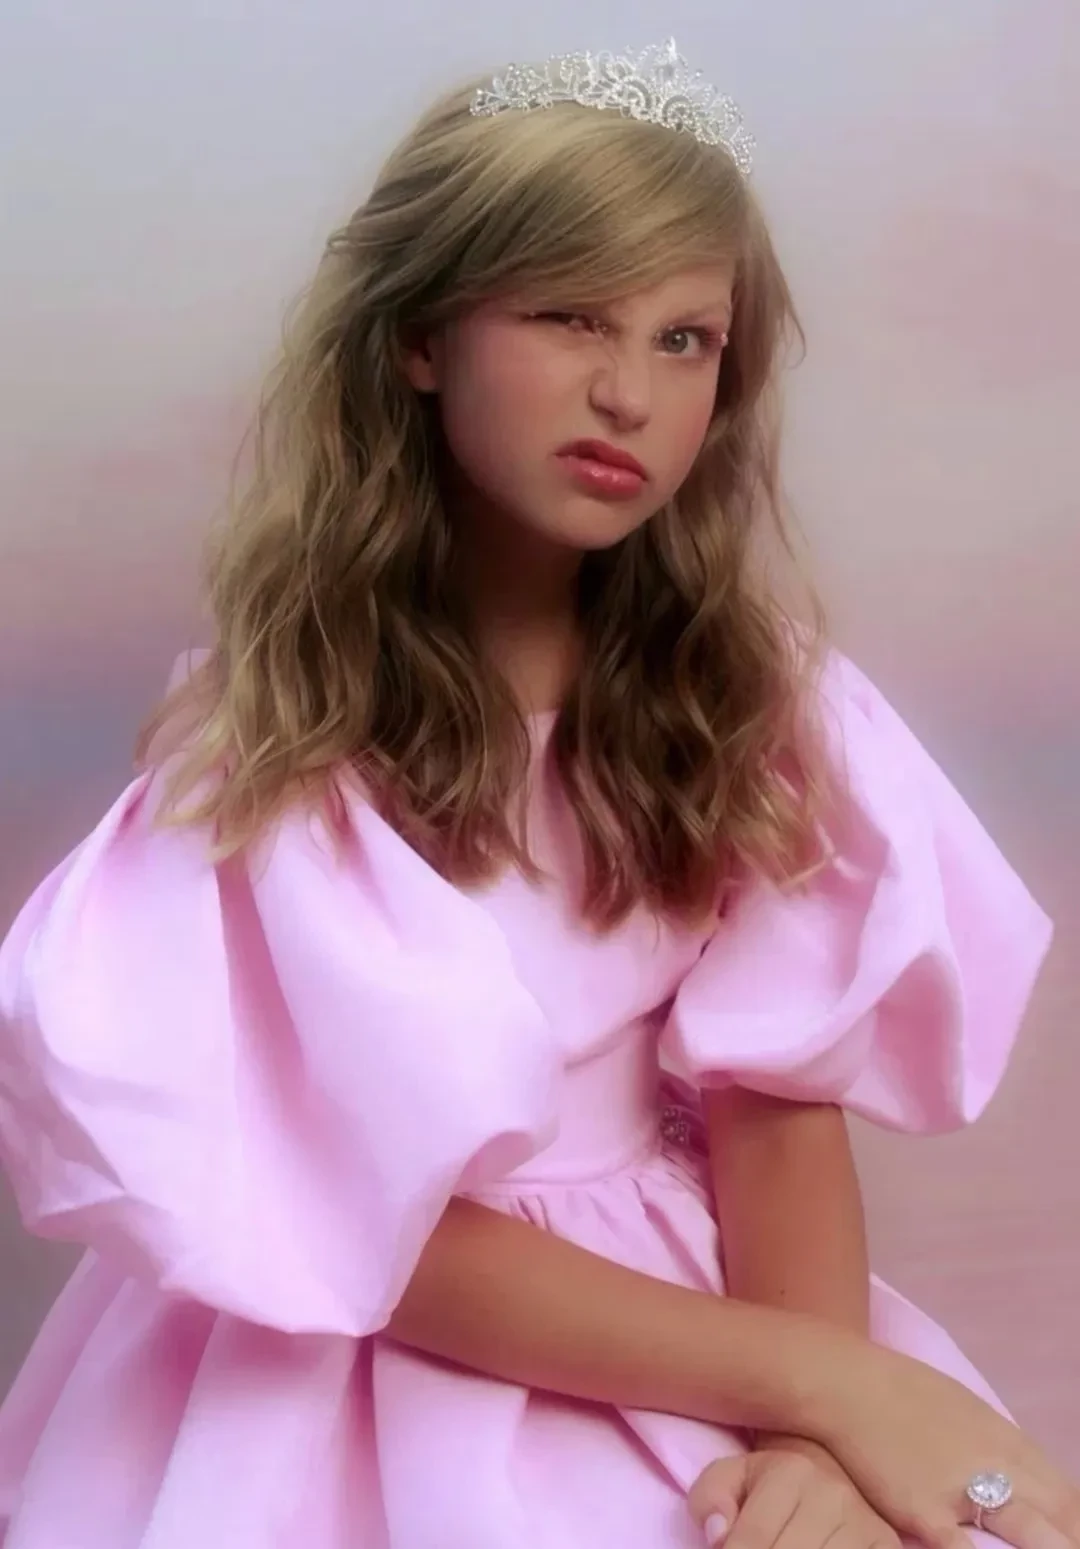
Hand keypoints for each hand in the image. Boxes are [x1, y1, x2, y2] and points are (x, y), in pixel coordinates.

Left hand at [688, 1444, 901, 1548]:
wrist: (830, 1470)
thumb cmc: (770, 1484)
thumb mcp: (732, 1478)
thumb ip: (711, 1499)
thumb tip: (720, 1536)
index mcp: (792, 1471)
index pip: (751, 1542)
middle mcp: (834, 1495)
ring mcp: (867, 1524)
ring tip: (784, 1548)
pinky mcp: (888, 1544)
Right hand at [810, 1341, 1079, 1548]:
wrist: (844, 1383)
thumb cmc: (899, 1391)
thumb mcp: (964, 1407)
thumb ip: (996, 1447)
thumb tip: (1020, 1477)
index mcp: (1006, 1441)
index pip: (1068, 1496)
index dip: (1076, 1524)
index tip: (1073, 1535)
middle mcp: (996, 1465)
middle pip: (1062, 1516)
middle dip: (1071, 1538)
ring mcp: (962, 1491)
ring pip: (1034, 1533)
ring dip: (1047, 1544)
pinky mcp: (926, 1513)